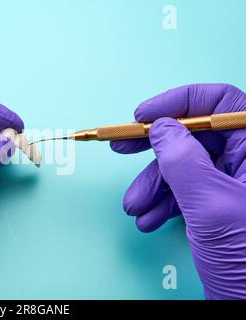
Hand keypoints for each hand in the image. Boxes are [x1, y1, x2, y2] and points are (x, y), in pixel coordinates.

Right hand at [111, 84, 245, 298]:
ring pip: (184, 167)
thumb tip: (160, 128)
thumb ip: (183, 160)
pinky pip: (185, 191)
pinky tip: (150, 219)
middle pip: (195, 135)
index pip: (221, 103)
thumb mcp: (210, 205)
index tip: (143, 115)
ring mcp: (232, 184)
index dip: (178, 102)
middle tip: (122, 148)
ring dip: (153, 186)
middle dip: (154, 147)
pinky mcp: (218, 205)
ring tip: (135, 207)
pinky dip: (163, 203)